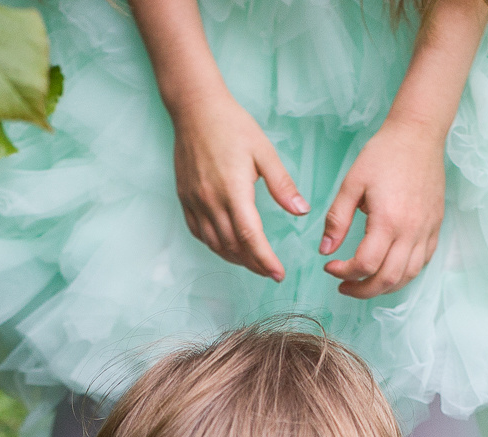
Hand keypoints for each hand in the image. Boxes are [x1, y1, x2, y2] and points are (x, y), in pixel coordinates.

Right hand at [170, 93, 307, 280]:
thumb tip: (302, 211)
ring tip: (253, 263)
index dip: (265, 260)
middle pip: (233, 246)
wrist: (195, 110)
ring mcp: (195, 202)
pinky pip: (199, 233)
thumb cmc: (232, 126)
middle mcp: (211, 201)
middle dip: (254, 264)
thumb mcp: (264, 152)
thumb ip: (282, 185)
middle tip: (271, 271)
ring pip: (215, 244)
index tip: (278, 274)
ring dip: (235, 258)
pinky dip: (215, 246)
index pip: (250, 237)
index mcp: (233, 190)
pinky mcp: (185, 199)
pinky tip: (227, 247)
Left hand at [319, 118, 447, 297]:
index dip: (343, 273)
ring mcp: (427, 230)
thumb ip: (336, 220)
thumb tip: (325, 250)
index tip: (330, 266)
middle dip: (362, 290)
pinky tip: (388, 268)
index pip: (365, 265)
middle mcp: (411, 230)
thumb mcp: (351, 184)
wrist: (418, 135)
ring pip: (408, 276)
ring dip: (383, 287)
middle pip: (388, 279)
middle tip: (343, 286)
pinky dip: (404, 274)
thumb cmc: (383, 154)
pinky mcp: (435, 226)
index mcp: (388, 220)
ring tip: (364, 283)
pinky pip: (422, 262)